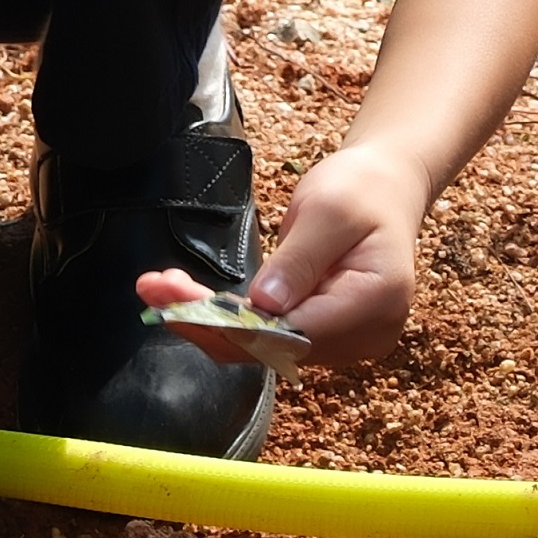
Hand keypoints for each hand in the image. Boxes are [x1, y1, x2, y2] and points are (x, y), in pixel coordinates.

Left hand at [141, 137, 428, 370]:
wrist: (385, 190)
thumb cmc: (361, 190)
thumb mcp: (329, 210)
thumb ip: (300, 260)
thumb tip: (264, 306)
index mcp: (376, 302)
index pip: (296, 332)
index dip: (235, 325)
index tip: (180, 302)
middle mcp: (364, 335)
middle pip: (275, 346)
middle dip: (209, 323)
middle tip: (152, 289)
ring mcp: (345, 341)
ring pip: (265, 347)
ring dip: (210, 322)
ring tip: (158, 288)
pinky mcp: (324, 336)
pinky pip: (270, 337)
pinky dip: (228, 320)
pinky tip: (186, 299)